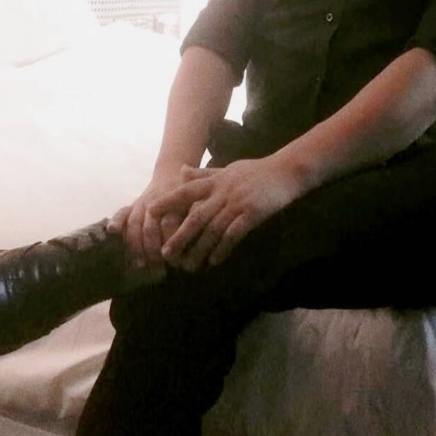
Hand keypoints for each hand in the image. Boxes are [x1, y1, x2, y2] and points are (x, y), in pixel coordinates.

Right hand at [108, 166, 196, 272]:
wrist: (174, 172)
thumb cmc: (190, 195)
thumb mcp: (198, 203)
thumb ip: (196, 220)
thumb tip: (200, 242)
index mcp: (175, 202)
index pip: (170, 223)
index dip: (171, 242)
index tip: (177, 262)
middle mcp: (156, 202)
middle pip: (151, 227)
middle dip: (153, 251)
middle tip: (160, 272)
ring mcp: (143, 202)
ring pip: (135, 223)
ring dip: (136, 245)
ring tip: (141, 264)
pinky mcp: (133, 205)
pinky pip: (123, 212)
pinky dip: (117, 221)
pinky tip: (112, 231)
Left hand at [150, 156, 302, 271]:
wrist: (286, 171)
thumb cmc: (255, 171)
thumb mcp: (227, 169)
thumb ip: (204, 173)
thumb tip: (181, 170)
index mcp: (215, 181)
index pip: (186, 191)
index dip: (167, 201)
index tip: (149, 213)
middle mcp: (223, 192)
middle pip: (196, 216)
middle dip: (179, 236)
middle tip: (166, 255)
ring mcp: (238, 202)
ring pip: (213, 230)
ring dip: (200, 250)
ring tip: (189, 267)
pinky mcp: (253, 213)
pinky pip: (234, 234)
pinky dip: (223, 249)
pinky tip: (215, 261)